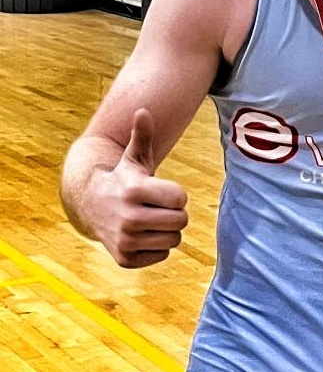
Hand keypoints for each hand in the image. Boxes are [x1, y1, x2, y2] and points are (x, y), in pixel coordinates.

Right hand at [91, 109, 187, 267]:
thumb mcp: (133, 158)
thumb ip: (142, 136)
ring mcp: (125, 241)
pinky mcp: (125, 259)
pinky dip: (155, 247)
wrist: (91, 206)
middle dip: (173, 213)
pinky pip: (163, 255)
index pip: (181, 198)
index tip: (159, 191)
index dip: (174, 194)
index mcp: (134, 191)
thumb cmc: (123, 178)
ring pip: (174, 240)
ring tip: (148, 220)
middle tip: (155, 207)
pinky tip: (140, 235)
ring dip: (166, 231)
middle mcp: (128, 218)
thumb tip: (143, 111)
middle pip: (181, 221)